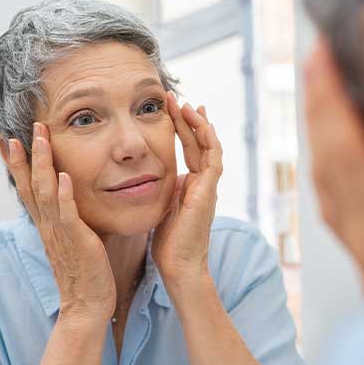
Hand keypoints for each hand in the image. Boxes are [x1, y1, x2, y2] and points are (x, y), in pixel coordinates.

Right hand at [6, 122, 115, 322]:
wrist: (87, 304)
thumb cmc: (84, 271)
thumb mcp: (72, 239)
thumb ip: (68, 218)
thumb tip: (70, 197)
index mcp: (46, 224)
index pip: (26, 188)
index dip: (16, 164)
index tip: (7, 140)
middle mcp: (48, 225)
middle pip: (29, 185)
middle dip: (23, 156)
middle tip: (17, 130)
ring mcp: (60, 233)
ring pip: (45, 193)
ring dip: (42, 164)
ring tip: (40, 138)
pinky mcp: (77, 241)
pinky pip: (68, 215)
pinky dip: (63, 195)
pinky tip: (62, 177)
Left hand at [152, 92, 222, 285]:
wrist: (180, 266)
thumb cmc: (169, 243)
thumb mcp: (162, 208)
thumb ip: (162, 191)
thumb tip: (150, 177)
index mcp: (191, 186)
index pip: (189, 150)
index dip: (181, 129)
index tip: (171, 110)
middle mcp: (203, 183)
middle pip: (199, 143)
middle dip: (187, 120)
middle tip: (175, 98)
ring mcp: (208, 186)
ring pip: (209, 146)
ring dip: (198, 124)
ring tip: (186, 104)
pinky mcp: (209, 191)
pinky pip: (213, 158)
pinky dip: (208, 138)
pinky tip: (199, 122)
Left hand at [303, 37, 363, 291]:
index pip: (349, 149)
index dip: (334, 104)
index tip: (325, 66)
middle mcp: (356, 215)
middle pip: (329, 149)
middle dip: (320, 101)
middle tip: (316, 60)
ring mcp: (347, 222)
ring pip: (323, 162)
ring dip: (317, 121)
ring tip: (317, 85)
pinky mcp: (346, 227)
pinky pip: (326, 181)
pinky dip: (322, 149)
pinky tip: (324, 135)